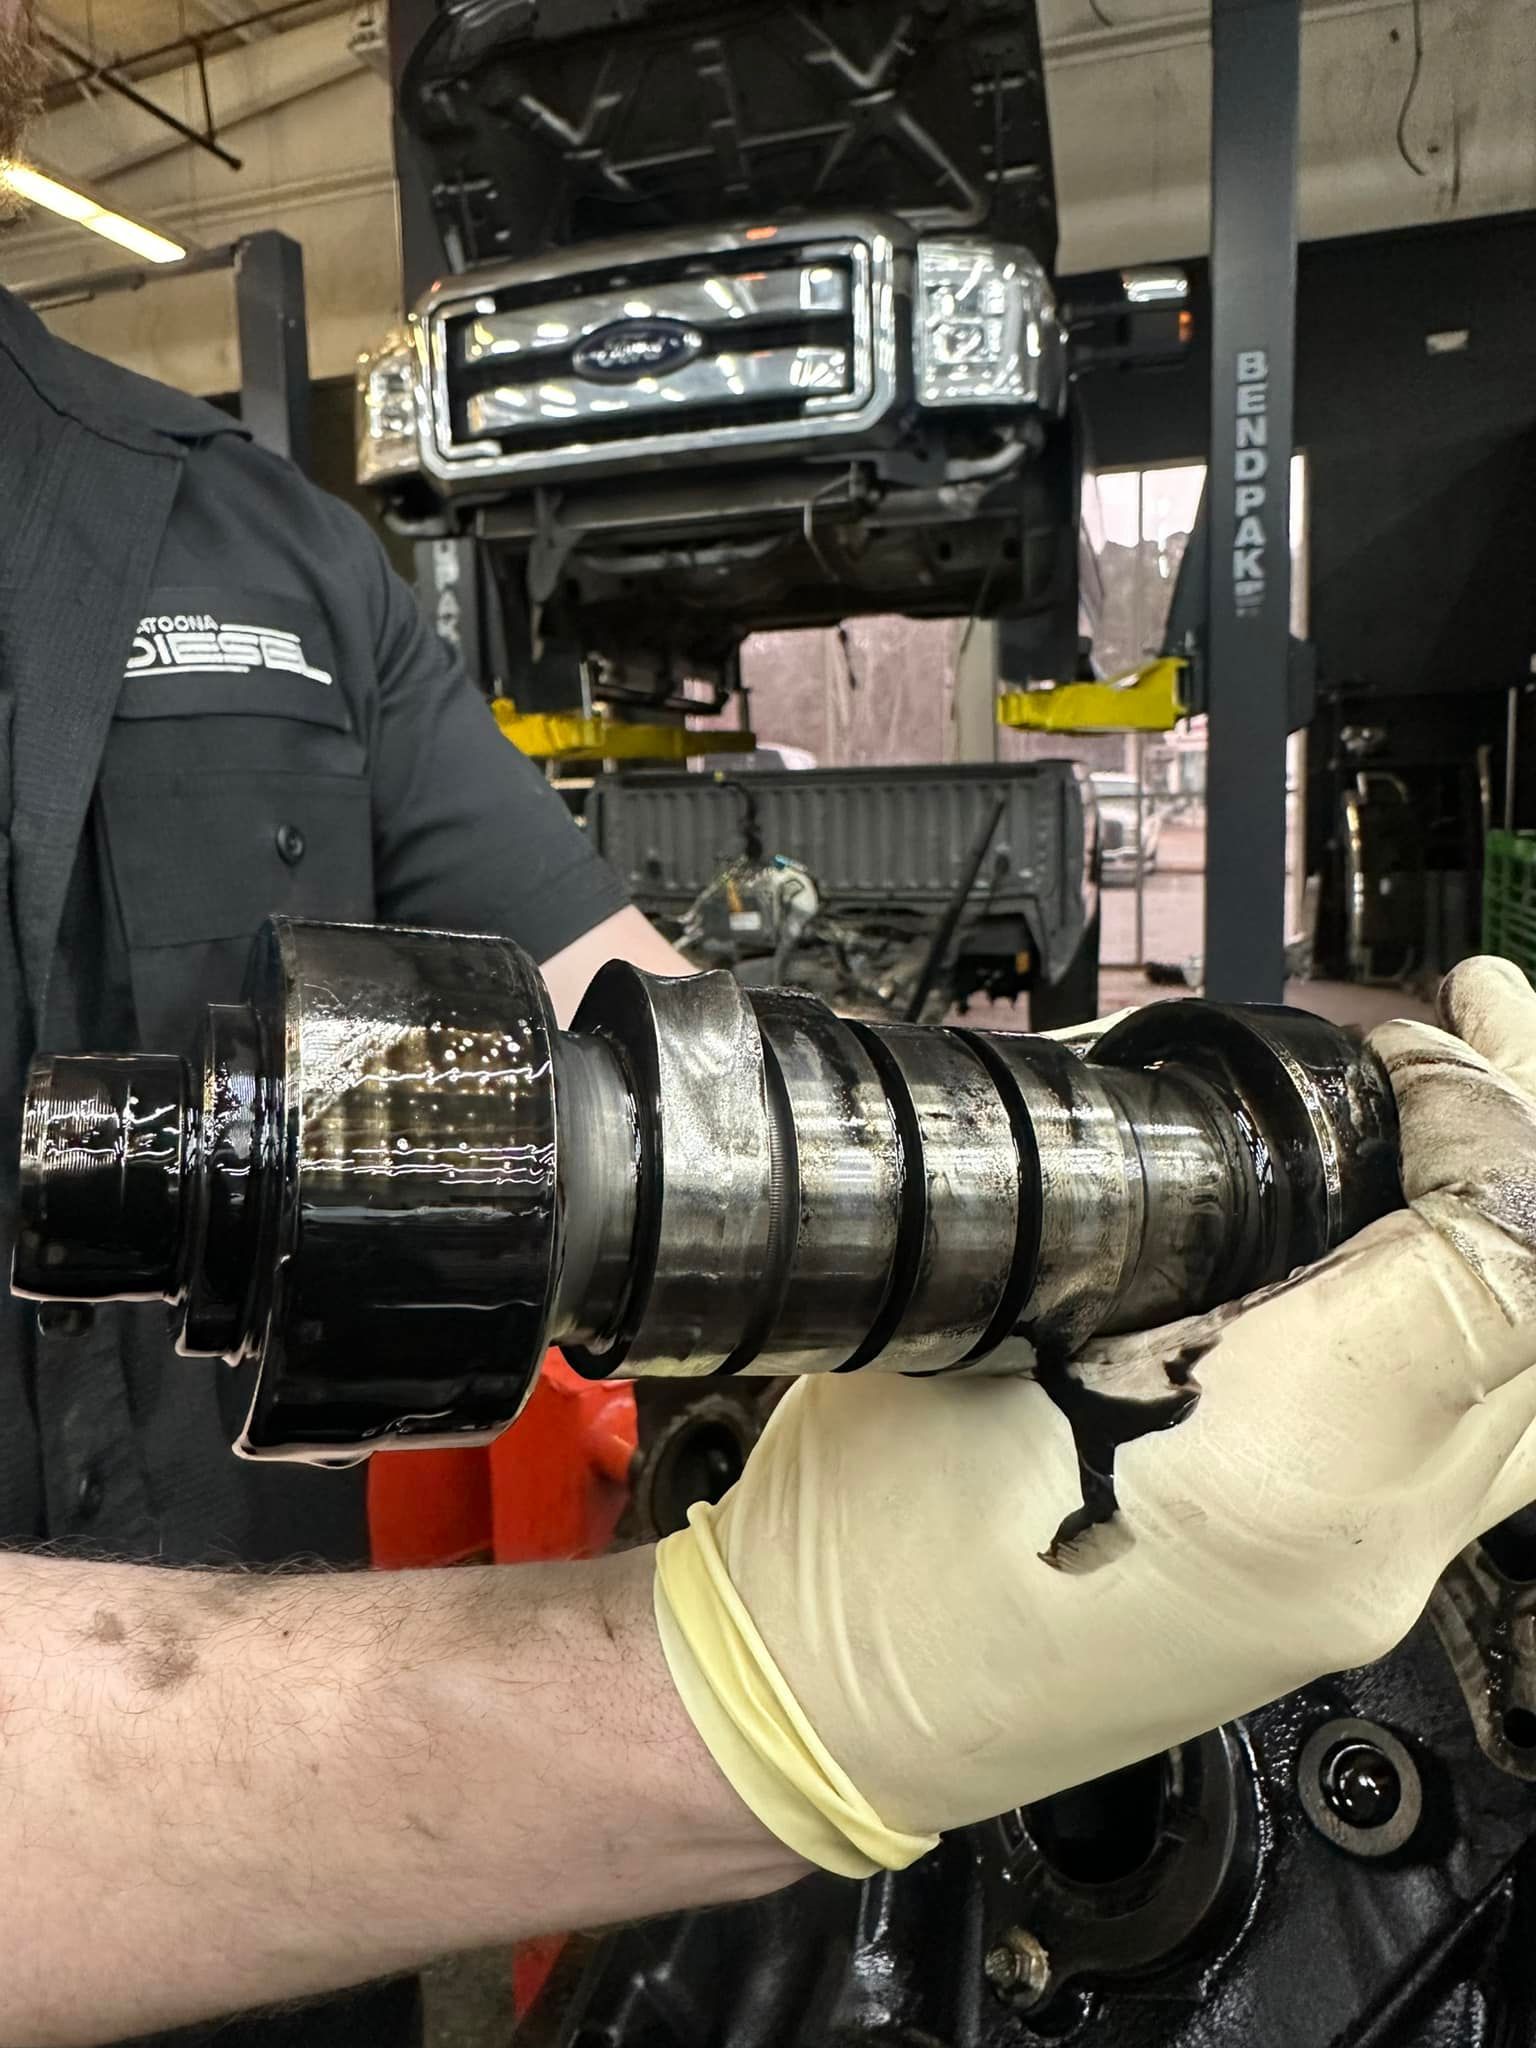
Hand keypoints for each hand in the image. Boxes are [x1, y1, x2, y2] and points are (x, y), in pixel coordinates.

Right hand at [652, 959, 1535, 1875]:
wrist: (836, 1695)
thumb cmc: (874, 1527)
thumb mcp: (991, 1314)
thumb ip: (1146, 1190)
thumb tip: (1229, 1079)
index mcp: (1276, 1461)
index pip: (1505, 1255)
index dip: (1490, 1112)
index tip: (1405, 1054)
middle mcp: (1366, 1540)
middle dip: (1529, 1128)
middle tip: (1490, 1022)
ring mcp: (1371, 1581)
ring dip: (1522, 1225)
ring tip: (1481, 1112)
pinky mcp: (1348, 1589)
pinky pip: (1488, 1435)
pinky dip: (1485, 1312)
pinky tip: (1422, 1237)